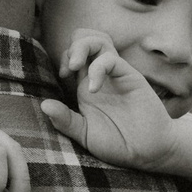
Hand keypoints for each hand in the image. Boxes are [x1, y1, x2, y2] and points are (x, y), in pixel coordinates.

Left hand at [39, 30, 176, 169]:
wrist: (148, 151)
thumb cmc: (118, 142)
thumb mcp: (85, 134)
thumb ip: (65, 121)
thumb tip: (43, 104)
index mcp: (86, 86)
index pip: (73, 55)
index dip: (63, 58)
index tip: (62, 76)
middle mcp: (100, 76)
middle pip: (85, 39)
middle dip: (73, 46)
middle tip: (70, 69)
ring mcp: (116, 75)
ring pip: (99, 40)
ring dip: (82, 47)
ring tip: (75, 67)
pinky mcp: (130, 77)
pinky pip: (111, 59)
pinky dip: (98, 68)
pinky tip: (93, 89)